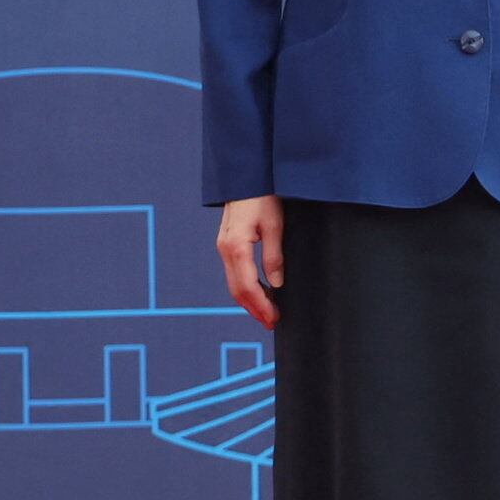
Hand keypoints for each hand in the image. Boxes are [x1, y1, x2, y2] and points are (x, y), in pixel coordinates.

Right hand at [215, 196, 282, 329]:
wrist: (246, 176)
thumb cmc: (263, 196)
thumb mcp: (275, 225)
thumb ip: (274, 256)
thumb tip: (275, 284)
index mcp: (236, 246)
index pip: (247, 286)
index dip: (261, 306)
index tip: (274, 318)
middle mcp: (225, 249)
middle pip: (237, 289)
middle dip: (254, 309)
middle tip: (271, 323)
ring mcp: (224, 247)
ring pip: (234, 283)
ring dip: (249, 301)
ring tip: (267, 313)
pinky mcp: (227, 243)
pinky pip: (234, 272)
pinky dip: (246, 287)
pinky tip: (260, 293)